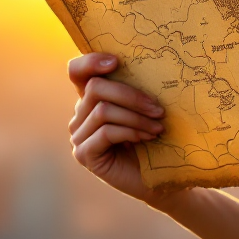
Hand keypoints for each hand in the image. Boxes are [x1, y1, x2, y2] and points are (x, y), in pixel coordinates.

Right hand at [67, 53, 179, 206]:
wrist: (161, 177)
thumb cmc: (157, 137)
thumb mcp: (148, 108)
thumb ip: (138, 88)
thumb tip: (152, 65)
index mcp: (94, 98)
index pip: (77, 72)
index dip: (90, 61)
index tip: (116, 61)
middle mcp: (81, 115)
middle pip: (96, 88)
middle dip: (131, 95)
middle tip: (159, 109)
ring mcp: (79, 135)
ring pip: (103, 111)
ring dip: (136, 117)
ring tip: (158, 127)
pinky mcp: (84, 154)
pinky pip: (105, 132)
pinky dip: (130, 132)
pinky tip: (147, 137)